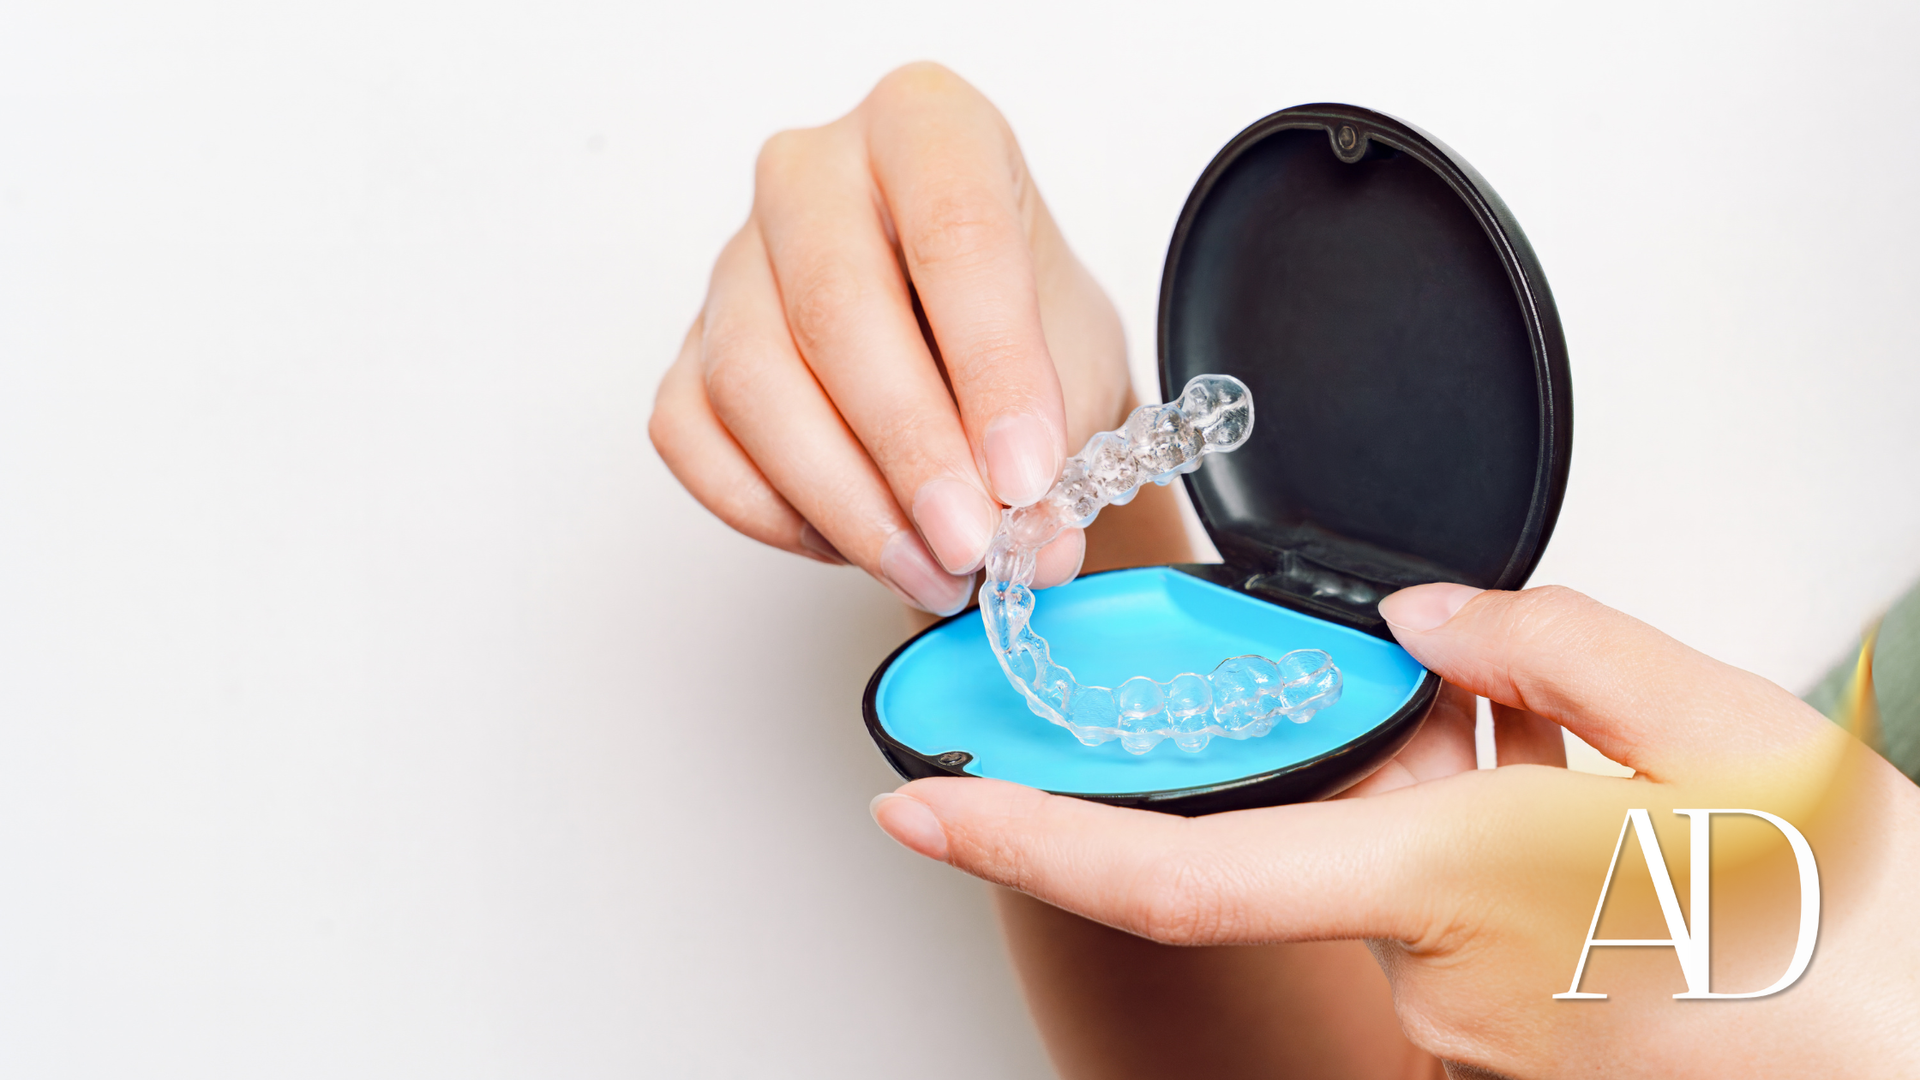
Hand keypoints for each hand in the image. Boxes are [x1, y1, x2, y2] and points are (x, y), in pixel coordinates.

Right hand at [650, 63, 1134, 614]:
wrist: (978, 365)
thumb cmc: (1024, 334)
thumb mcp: (1073, 368)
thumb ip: (1056, 445)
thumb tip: (1033, 542)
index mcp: (926, 128)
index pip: (955, 231)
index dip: (994, 365)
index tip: (1026, 474)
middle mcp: (814, 173)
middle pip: (836, 308)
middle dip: (910, 447)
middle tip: (969, 542)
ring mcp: (736, 258)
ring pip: (752, 380)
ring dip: (845, 498)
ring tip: (928, 567)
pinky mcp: (687, 348)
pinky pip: (695, 438)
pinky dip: (775, 511)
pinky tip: (852, 539)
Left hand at [871, 584, 1919, 1077]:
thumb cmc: (1852, 934)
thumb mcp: (1728, 730)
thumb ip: (1552, 648)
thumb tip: (1433, 620)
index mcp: (1459, 886)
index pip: (1180, 870)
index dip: (1030, 835)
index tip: (925, 804)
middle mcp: (1436, 980)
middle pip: (1327, 827)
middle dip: (1380, 754)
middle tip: (1508, 712)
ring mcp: (1470, 1031)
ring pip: (1397, 867)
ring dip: (1459, 799)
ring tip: (1602, 779)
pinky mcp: (1507, 1049)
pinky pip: (1449, 919)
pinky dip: (1492, 854)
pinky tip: (1595, 832)